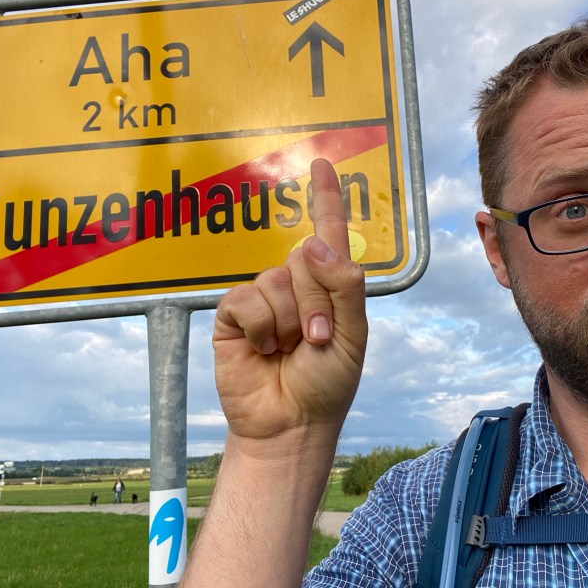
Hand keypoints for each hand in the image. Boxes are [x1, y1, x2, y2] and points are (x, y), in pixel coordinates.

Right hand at [212, 158, 367, 442]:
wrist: (289, 423)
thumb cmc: (326, 383)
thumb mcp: (352, 337)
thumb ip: (344, 288)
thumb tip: (317, 241)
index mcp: (330, 287)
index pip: (329, 234)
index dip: (326, 198)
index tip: (323, 164)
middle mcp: (296, 286)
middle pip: (306, 258)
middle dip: (316, 302)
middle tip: (317, 340)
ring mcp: (264, 298)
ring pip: (277, 280)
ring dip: (289, 321)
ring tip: (288, 350)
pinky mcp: (234, 315)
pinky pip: (247, 299)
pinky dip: (261, 327)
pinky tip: (262, 350)